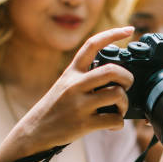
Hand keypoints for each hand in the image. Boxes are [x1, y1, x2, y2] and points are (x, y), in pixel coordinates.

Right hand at [19, 27, 134, 150]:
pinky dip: (119, 123)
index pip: (92, 45)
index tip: (129, 29)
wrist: (33, 132)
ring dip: (125, 103)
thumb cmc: (54, 108)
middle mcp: (75, 85)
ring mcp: (79, 105)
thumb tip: (114, 76)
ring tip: (119, 108)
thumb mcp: (64, 85)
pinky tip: (112, 124)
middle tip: (128, 84)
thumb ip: (84, 77)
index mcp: (72, 72)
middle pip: (112, 70)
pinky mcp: (83, 124)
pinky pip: (114, 120)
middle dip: (127, 77)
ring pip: (117, 94)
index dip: (113, 34)